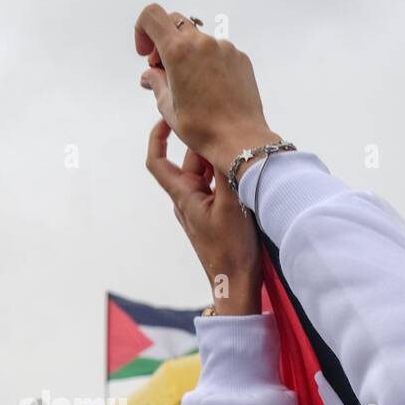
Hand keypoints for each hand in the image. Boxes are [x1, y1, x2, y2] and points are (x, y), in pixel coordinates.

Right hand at [135, 4, 279, 180]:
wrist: (239, 139)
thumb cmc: (204, 128)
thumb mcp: (168, 107)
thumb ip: (156, 83)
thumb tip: (150, 75)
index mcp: (179, 52)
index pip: (152, 16)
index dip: (143, 30)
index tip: (146, 53)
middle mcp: (202, 43)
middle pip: (175, 24)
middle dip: (164, 44)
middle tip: (164, 72)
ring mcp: (224, 48)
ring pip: (197, 39)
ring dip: (187, 55)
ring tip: (189, 86)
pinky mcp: (239, 57)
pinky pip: (217, 51)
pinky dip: (207, 63)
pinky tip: (209, 88)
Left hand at [146, 119, 261, 314]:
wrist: (236, 285)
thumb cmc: (232, 249)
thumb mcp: (233, 205)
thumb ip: (229, 172)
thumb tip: (230, 144)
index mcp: (183, 196)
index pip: (157, 161)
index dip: (157, 137)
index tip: (168, 118)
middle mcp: (188, 201)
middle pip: (192, 162)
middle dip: (207, 145)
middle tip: (229, 128)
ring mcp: (201, 210)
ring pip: (208, 174)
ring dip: (222, 161)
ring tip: (242, 148)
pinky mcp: (215, 217)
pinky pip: (218, 188)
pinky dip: (228, 176)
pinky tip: (247, 172)